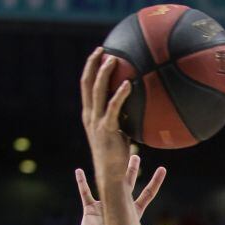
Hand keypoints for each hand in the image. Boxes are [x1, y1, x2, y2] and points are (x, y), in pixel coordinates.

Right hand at [75, 163, 177, 224]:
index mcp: (133, 215)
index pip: (147, 195)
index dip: (155, 182)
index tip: (163, 169)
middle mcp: (119, 208)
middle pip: (128, 184)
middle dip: (132, 170)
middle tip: (135, 156)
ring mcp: (104, 208)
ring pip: (107, 184)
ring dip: (110, 171)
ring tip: (112, 157)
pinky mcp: (90, 211)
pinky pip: (86, 193)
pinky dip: (82, 182)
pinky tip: (79, 171)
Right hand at [81, 46, 132, 183]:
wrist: (110, 175)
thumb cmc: (117, 157)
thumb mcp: (119, 132)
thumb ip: (123, 118)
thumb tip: (139, 105)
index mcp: (90, 115)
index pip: (86, 86)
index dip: (90, 68)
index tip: (99, 54)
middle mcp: (90, 116)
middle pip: (86, 84)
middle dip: (93, 64)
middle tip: (102, 49)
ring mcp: (97, 122)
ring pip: (97, 91)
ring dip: (104, 73)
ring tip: (114, 59)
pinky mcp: (107, 129)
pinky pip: (113, 107)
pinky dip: (119, 94)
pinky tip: (128, 84)